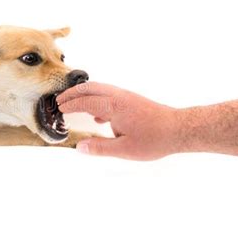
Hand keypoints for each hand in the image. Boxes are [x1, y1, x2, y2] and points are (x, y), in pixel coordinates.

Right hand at [57, 82, 178, 159]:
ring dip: (84, 94)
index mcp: (113, 106)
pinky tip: (97, 115)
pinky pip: (108, 94)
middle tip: (60, 100)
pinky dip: (96, 98)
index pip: (85, 102)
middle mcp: (118, 96)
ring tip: (73, 104)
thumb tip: (80, 147)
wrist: (179, 128)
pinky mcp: (131, 100)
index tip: (59, 109)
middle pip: (90, 88)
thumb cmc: (154, 139)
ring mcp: (125, 96)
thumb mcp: (125, 149)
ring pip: (99, 89)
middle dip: (73, 93)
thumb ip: (100, 148)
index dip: (70, 105)